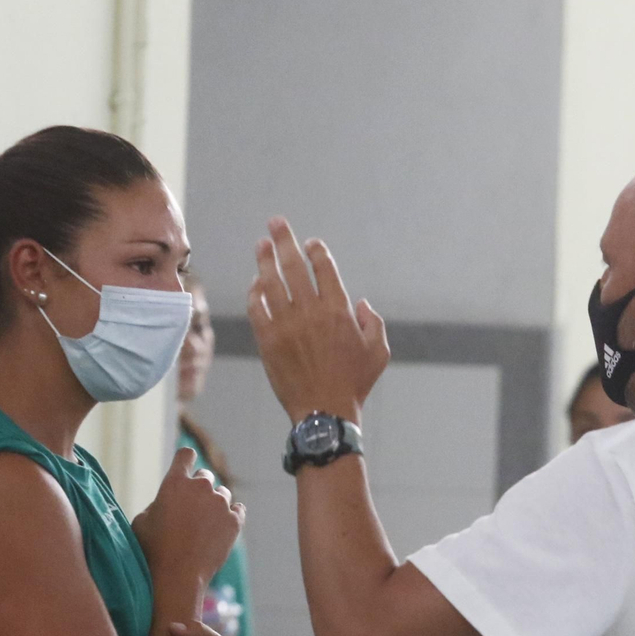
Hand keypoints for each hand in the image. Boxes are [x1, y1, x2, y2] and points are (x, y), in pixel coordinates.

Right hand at [133, 448, 244, 587]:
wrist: (176, 577)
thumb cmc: (152, 550)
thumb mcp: (142, 520)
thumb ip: (158, 502)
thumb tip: (168, 501)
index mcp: (174, 482)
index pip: (186, 454)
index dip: (186, 460)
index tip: (187, 465)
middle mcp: (201, 487)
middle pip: (205, 476)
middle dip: (198, 488)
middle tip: (191, 509)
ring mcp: (221, 504)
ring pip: (222, 493)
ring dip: (214, 503)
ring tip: (203, 524)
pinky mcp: (235, 521)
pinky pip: (237, 509)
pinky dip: (230, 516)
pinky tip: (220, 527)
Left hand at [247, 217, 389, 423]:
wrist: (324, 413)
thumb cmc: (354, 384)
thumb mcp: (379, 352)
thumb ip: (372, 322)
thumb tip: (359, 302)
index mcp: (338, 311)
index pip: (324, 268)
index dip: (316, 251)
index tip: (310, 243)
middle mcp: (311, 312)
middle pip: (294, 265)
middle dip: (284, 240)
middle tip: (275, 222)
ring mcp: (286, 325)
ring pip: (271, 282)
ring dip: (265, 260)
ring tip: (261, 245)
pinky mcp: (268, 340)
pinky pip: (257, 308)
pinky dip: (255, 293)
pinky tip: (256, 284)